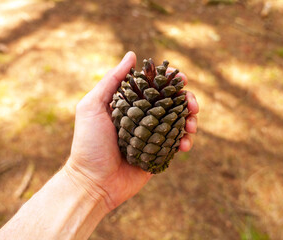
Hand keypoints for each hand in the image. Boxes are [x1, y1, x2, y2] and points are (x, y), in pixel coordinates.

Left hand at [65, 51, 198, 211]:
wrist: (93, 183)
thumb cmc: (89, 144)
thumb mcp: (92, 107)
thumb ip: (111, 81)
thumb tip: (131, 55)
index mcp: (129, 104)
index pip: (154, 86)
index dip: (169, 80)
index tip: (181, 78)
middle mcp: (143, 117)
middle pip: (171, 102)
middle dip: (187, 100)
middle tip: (193, 104)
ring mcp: (152, 136)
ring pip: (179, 121)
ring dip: (191, 120)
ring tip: (192, 126)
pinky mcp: (159, 153)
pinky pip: (178, 143)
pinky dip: (186, 141)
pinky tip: (184, 145)